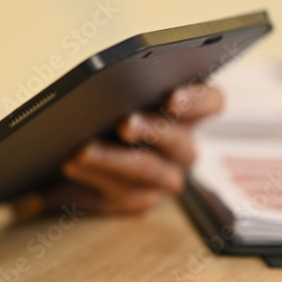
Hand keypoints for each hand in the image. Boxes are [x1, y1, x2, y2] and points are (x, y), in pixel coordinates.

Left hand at [41, 84, 223, 213]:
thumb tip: (103, 81)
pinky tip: (70, 164)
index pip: (211, 101)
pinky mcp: (137, 200)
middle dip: (152, 131)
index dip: (197, 100)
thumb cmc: (102, 109)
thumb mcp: (111, 92)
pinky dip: (93, 178)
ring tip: (84, 150)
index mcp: (188, 112)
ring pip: (150, 172)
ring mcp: (163, 178)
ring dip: (116, 161)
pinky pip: (120, 194)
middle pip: (180, 142)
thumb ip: (120, 85)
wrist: (69, 147)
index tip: (171, 98)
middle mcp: (182, 148)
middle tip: (124, 124)